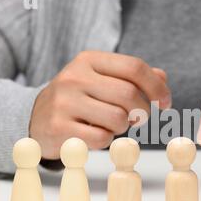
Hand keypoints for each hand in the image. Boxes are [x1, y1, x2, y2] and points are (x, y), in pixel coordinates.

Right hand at [30, 51, 170, 159]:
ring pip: (118, 119)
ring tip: (110, 124)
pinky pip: (102, 139)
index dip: (157, 87)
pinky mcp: (58, 128)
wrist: (34, 117)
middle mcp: (75, 77)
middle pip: (129, 95)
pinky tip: (94, 134)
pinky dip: (106, 140)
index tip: (166, 102)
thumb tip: (162, 78)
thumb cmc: (78, 99)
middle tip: (138, 118)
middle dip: (143, 111)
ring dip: (122, 127)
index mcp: (89, 60)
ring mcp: (64, 102)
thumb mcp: (102, 80)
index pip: (135, 67)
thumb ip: (133, 78)